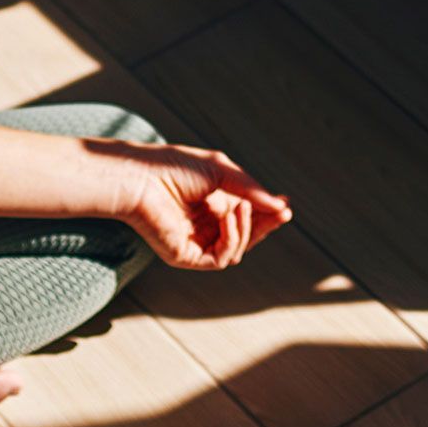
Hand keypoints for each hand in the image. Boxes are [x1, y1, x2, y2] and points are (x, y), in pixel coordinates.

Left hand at [111, 142, 292, 270]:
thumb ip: (251, 189)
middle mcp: (204, 226)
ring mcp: (196, 243)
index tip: (286, 204)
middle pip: (246, 236)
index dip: (268, 212)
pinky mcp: (186, 256)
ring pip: (237, 249)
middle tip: (283, 212)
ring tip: (241, 205)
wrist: (141, 178)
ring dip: (247, 228)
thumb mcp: (221, 172)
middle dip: (266, 224)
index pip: (246, 217)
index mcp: (211, 206)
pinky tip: (228, 216)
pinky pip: (222, 258)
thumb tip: (282, 207)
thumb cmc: (173, 168)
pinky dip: (232, 238)